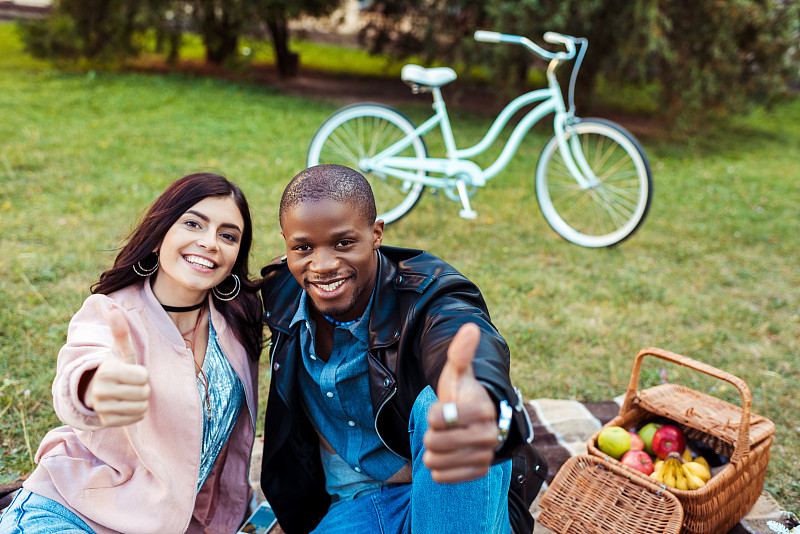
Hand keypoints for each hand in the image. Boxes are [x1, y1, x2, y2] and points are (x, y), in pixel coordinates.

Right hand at [84, 308, 150, 426]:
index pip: (144, 377)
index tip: (133, 372)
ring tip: (129, 394)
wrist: (96, 391)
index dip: (143, 374)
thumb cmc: (115, 368)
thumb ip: (120, 331)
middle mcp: (101, 391)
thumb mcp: (120, 350)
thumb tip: (115, 308)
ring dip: (141, 400)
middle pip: (144, 393)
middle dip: (143, 388)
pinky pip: (137, 418)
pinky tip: (126, 405)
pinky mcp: (107, 422)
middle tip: (131, 384)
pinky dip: (137, 412)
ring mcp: (102, 408)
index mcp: (107, 371)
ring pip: (142, 407)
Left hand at [423, 323, 498, 482]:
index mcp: (482, 409)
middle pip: (434, 442)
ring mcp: (485, 456)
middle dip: (431, 434)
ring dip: (433, 451)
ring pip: (435, 461)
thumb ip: (461, 352)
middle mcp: (488, 435)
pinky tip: (450, 455)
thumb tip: (470, 327)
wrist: (478, 422)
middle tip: (444, 427)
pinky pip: (442, 476)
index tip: (446, 409)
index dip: (434, 413)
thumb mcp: (458, 373)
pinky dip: (439, 467)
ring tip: (446, 440)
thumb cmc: (463, 395)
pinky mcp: (479, 472)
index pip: (437, 418)